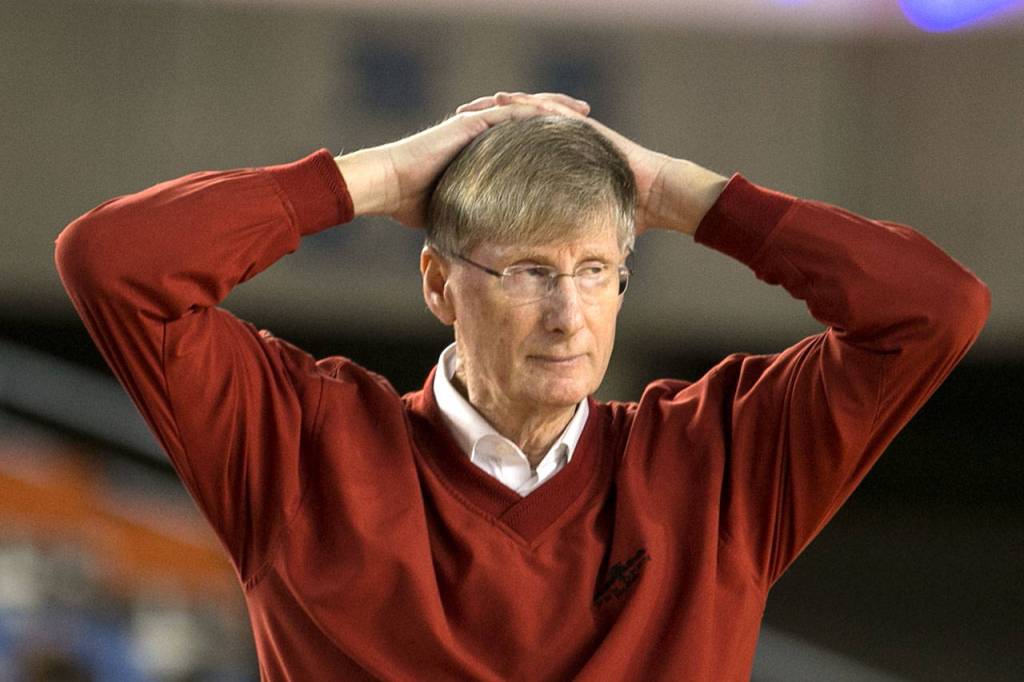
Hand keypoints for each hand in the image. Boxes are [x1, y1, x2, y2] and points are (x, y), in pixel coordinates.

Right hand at [336, 92, 589, 227]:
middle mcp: (483, 134)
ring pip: (526, 110)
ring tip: (584, 113)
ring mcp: (478, 125)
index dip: (552, 143)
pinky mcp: (472, 123)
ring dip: (557, 111)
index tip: (579, 149)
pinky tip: (558, 113)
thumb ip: (478, 223)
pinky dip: (536, 111)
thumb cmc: (413, 206)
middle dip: (562, 121)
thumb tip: (490, 255)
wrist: (390, 187)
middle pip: (531, 121)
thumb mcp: (457, 215)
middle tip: (592, 124)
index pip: (525, 142)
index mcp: (482, 153)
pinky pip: (511, 112)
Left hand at [457, 93, 726, 235]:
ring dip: (497, 107)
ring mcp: (569, 132)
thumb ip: (554, 244)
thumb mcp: (575, 232)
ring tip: (471, 107)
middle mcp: (557, 144)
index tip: (454, 155)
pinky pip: (549, 109)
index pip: (509, 152)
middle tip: (452, 123)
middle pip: (510, 126)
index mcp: (551, 166)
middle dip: (481, 122)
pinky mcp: (582, 126)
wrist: (654, 198)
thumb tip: (534, 277)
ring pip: (525, 112)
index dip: (481, 151)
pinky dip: (526, 104)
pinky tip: (504, 101)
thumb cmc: (622, 217)